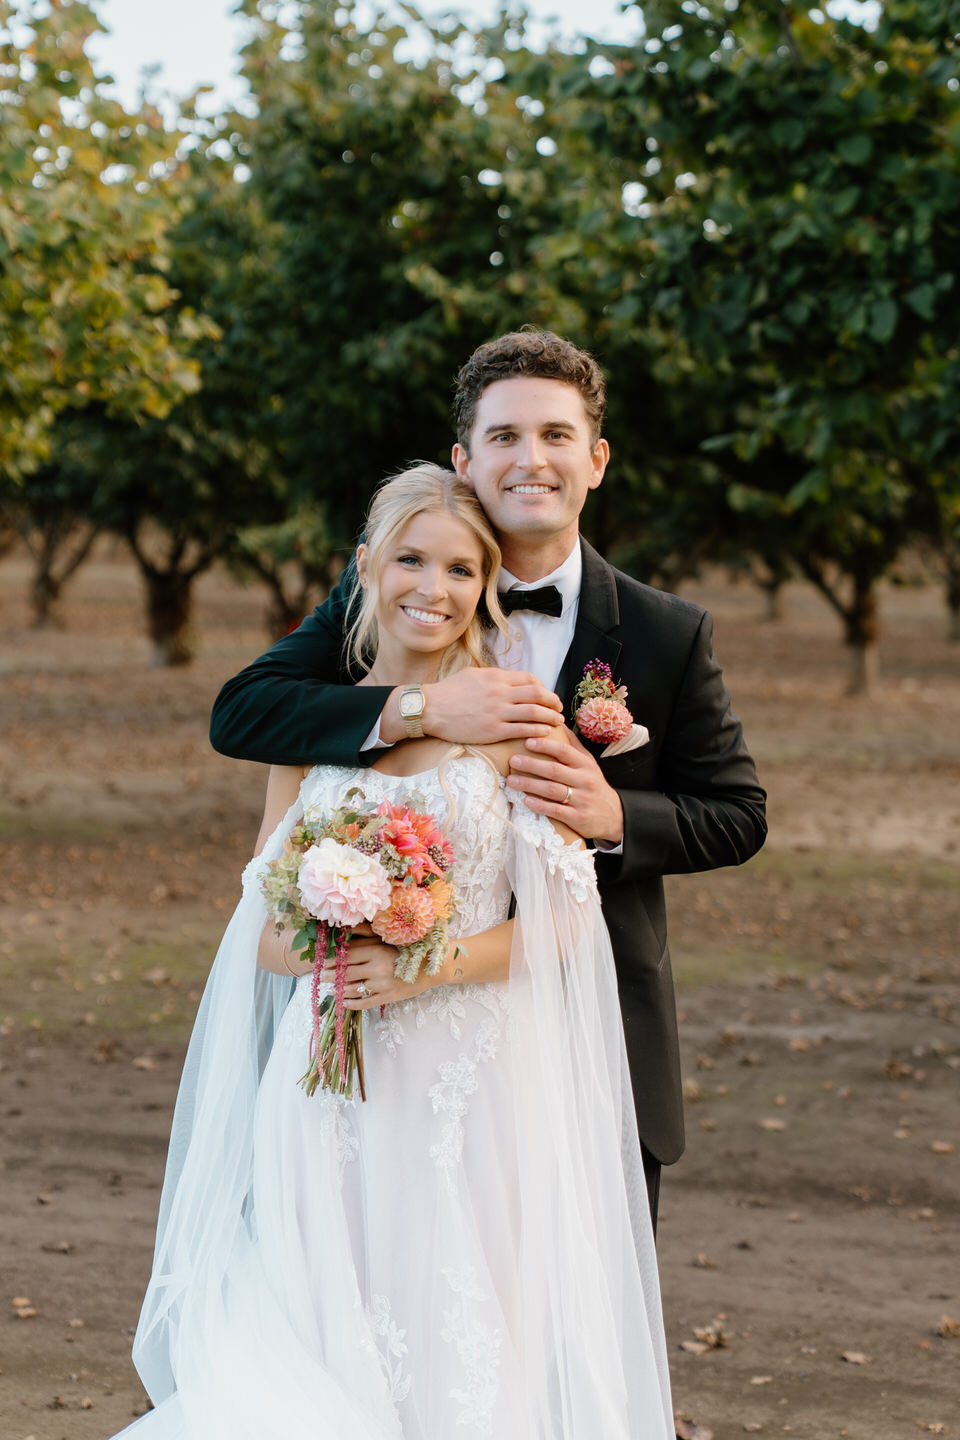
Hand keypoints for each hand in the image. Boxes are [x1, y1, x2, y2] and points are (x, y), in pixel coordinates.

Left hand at [319, 925, 435, 1009]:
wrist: (433, 966)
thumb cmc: (410, 948)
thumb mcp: (387, 937)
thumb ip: (365, 934)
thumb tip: (343, 931)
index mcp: (376, 951)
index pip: (346, 956)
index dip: (331, 960)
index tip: (321, 962)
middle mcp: (377, 969)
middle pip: (345, 974)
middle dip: (330, 976)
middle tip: (319, 977)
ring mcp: (382, 985)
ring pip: (353, 990)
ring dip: (338, 990)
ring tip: (329, 989)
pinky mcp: (388, 998)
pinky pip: (365, 1003)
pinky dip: (351, 1004)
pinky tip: (343, 1002)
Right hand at [381, 667, 562, 744]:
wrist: (430, 708)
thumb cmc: (448, 691)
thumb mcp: (472, 674)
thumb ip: (492, 676)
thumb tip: (506, 679)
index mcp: (496, 677)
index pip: (530, 679)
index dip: (542, 687)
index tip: (546, 695)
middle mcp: (500, 692)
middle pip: (538, 695)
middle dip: (553, 702)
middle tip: (559, 708)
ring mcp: (498, 712)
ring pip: (535, 713)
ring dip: (551, 718)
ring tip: (557, 722)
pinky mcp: (493, 730)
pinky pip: (522, 730)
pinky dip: (537, 731)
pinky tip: (544, 733)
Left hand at [506, 727, 623, 843]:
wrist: (613, 814)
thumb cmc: (594, 784)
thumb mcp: (589, 763)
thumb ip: (573, 745)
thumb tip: (558, 723)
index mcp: (585, 764)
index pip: (564, 751)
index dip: (546, 745)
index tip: (527, 741)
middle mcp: (584, 780)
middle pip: (555, 770)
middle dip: (531, 765)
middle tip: (512, 760)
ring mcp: (581, 800)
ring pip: (552, 790)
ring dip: (530, 785)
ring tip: (511, 781)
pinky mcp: (577, 817)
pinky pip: (556, 810)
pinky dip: (540, 805)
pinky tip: (525, 801)